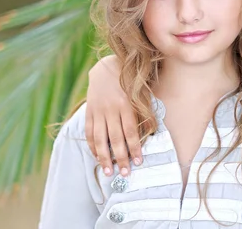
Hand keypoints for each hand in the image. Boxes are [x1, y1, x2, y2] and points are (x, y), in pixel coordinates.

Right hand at [85, 55, 140, 176]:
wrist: (105, 67)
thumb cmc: (129, 82)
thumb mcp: (141, 93)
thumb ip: (145, 112)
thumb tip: (153, 131)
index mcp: (125, 104)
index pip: (130, 132)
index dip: (135, 148)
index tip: (139, 162)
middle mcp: (110, 109)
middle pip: (115, 139)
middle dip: (121, 158)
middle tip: (125, 174)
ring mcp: (98, 111)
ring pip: (99, 138)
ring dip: (104, 157)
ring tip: (108, 172)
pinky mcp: (89, 111)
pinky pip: (89, 132)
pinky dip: (92, 146)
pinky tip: (96, 157)